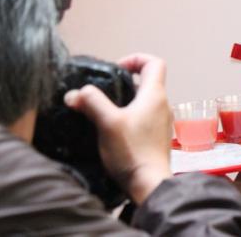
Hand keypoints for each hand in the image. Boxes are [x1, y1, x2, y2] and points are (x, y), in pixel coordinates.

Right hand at [64, 53, 172, 203]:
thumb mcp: (107, 122)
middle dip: (124, 83)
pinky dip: (129, 117)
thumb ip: (91, 102)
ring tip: (103, 112)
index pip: (154, 63)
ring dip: (125, 102)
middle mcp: (163, 105)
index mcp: (155, 95)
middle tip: (103, 92)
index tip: (116, 68)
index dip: (136, 59)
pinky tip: (111, 130)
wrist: (149, 183)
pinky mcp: (157, 137)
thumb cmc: (133, 151)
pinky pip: (144, 118)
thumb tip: (77, 93)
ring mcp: (162, 121)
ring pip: (144, 101)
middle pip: (147, 82)